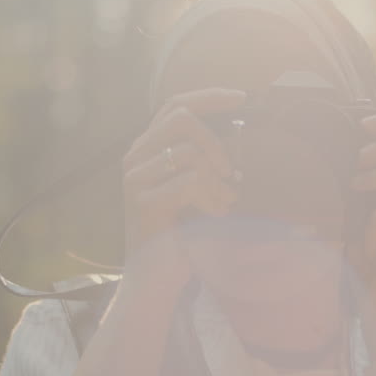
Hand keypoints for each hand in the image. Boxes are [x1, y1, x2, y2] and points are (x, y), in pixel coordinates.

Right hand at [120, 87, 243, 297]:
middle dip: (215, 140)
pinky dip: (212, 198)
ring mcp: (135, 179)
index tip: (241, 97)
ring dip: (217, 180)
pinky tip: (214, 215)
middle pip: (181, 117)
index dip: (209, 97)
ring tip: (220, 203)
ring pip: (190, 152)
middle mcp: (134, 158)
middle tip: (228, 171)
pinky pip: (190, 181)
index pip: (174, 104)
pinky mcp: (143, 202)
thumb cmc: (182, 234)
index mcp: (146, 149)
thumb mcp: (196, 187)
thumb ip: (205, 158)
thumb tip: (238, 132)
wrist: (156, 279)